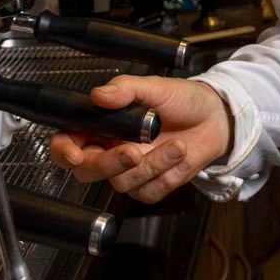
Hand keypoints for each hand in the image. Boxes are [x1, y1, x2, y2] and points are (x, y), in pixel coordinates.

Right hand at [49, 76, 233, 204]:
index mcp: (102, 126)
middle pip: (88, 171)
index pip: (67, 143)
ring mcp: (130, 170)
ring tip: (176, 145)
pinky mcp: (151, 185)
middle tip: (132, 152)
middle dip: (109, 164)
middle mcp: (111, 150)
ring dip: (152, 166)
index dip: (64, 151)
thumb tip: (99, 94)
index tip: (76, 154)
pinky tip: (180, 156)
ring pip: (122, 183)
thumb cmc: (182, 99)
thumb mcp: (155, 87)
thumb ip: (126, 89)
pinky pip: (149, 192)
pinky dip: (167, 175)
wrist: (215, 117)